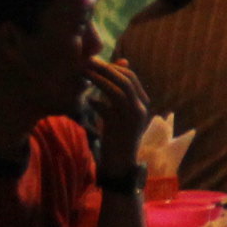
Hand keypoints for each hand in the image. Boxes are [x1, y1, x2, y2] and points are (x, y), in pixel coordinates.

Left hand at [81, 56, 151, 181]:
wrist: (120, 164)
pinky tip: (86, 100)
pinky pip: (106, 109)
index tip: (95, 62)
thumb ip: (119, 91)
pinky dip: (95, 101)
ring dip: (99, 80)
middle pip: (125, 80)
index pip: (130, 76)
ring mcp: (131, 118)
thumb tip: (118, 65)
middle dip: (105, 69)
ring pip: (117, 91)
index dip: (112, 67)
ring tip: (84, 73)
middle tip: (87, 62)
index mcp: (142, 102)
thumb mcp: (120, 112)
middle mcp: (140, 108)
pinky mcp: (120, 128)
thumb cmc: (117, 136)